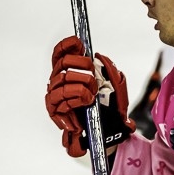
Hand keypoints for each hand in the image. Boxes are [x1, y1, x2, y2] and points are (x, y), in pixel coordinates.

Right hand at [45, 36, 135, 156]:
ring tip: (91, 96)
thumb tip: (99, 56)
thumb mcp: (117, 87)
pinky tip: (84, 103)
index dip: (67, 45)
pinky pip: (59, 100)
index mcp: (72, 73)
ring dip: (80, 86)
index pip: (61, 54)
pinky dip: (74, 100)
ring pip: (61, 80)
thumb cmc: (110, 108)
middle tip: (95, 78)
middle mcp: (61, 82)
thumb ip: (110, 70)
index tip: (80, 43)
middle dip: (81, 66)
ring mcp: (57, 96)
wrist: (111, 131)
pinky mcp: (56, 111)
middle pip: (62, 63)